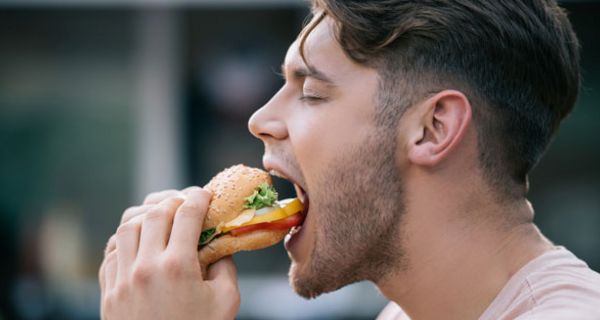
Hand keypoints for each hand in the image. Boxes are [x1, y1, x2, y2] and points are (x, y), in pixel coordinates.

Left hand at [99, 187, 239, 319]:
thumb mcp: (225, 301)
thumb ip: (225, 266)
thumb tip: (219, 244)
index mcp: (177, 266)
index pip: (186, 214)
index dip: (198, 197)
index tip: (205, 194)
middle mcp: (145, 267)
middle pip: (155, 213)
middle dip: (173, 201)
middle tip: (185, 203)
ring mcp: (122, 279)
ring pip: (126, 226)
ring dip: (146, 215)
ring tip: (160, 217)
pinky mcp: (108, 291)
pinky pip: (111, 251)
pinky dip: (125, 238)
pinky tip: (139, 241)